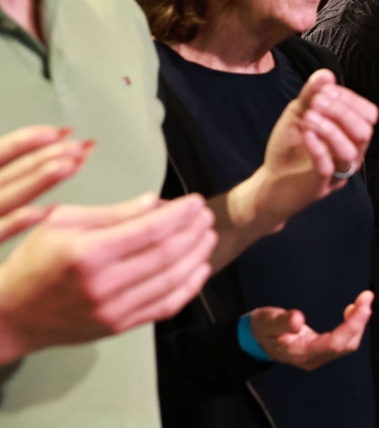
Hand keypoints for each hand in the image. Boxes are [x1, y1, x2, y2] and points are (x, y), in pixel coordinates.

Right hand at [0, 126, 94, 242]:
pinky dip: (15, 222)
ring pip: (1, 199)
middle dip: (42, 158)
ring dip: (36, 181)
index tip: (60, 131)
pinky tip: (45, 212)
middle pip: (2, 176)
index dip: (24, 142)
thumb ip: (6, 184)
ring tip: (70, 165)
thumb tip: (40, 158)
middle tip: (80, 146)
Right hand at [0, 193, 215, 364]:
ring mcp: (112, 310)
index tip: (195, 201)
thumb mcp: (62, 223)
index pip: (150, 230)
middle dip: (193, 232)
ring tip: (209, 236)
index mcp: (88, 252)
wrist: (10, 315)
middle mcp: (102, 284)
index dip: (180, 214)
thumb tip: (155, 201)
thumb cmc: (34, 261)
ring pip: (171, 280)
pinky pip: (165, 307)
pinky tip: (201, 269)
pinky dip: (189, 287)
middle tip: (207, 216)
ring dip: (197, 256)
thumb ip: (112, 214)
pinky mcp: (117, 327)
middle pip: (166, 254)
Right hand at [249, 290, 373, 370]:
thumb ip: (281, 321)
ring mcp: (318, 356)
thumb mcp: (266, 321)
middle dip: (360, 322)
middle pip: (345, 345)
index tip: (363, 305)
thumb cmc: (262, 328)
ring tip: (363, 300)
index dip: (352, 325)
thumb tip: (298, 320)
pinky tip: (352, 310)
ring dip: (358, 323)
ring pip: (347, 344)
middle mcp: (313, 358)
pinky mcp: (321, 350)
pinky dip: (352, 326)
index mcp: (301, 353)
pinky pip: (342, 341)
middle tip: (367, 296)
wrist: (256, 340)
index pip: (334, 343)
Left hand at [252, 70, 378, 225]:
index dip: (350, 99)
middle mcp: (351, 154)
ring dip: (331, 129)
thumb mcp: (298, 114)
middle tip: (317, 102)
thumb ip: (312, 95)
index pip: (368, 114)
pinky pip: (328, 168)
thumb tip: (326, 74)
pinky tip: (306, 133)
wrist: (270, 182)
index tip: (325, 90)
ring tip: (309, 117)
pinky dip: (318, 148)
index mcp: (351, 135)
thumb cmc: (289, 148)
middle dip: (342, 112)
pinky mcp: (320, 188)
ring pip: (350, 151)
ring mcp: (338, 173)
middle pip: (365, 131)